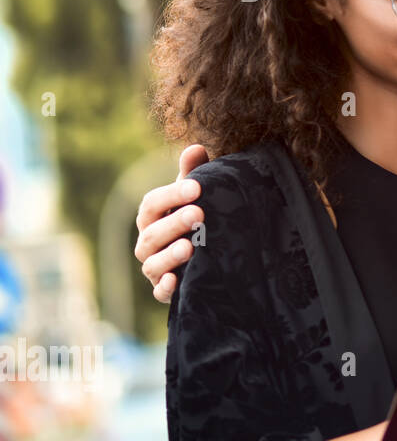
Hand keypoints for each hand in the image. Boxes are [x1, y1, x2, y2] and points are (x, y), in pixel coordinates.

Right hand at [134, 144, 209, 302]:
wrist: (205, 256)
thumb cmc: (195, 219)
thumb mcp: (195, 196)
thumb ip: (193, 173)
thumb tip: (196, 147)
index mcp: (151, 217)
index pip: (152, 204)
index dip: (172, 195)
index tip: (197, 186)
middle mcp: (147, 242)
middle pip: (153, 233)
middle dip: (175, 223)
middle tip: (199, 213)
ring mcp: (153, 267)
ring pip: (153, 263)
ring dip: (170, 255)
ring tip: (191, 247)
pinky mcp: (164, 290)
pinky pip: (159, 292)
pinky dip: (165, 287)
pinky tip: (176, 280)